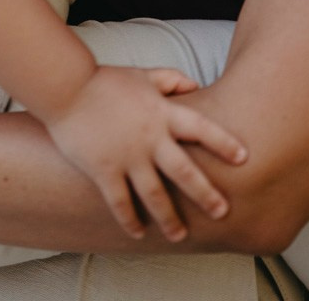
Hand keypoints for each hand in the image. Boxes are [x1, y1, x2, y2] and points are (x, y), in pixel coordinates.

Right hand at [46, 65, 247, 242]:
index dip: (223, 142)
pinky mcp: (105, 170)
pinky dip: (130, 220)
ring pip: (156, 195)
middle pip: (185, 171)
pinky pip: (121, 202)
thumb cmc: (102, 81)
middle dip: (206, 194)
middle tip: (222, 211)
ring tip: (179, 234)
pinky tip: (138, 232)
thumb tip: (193, 85)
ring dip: (170, 218)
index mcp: (161, 112)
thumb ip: (169, 79)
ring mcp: (127, 156)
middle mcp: (150, 138)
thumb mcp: (140, 74)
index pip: (200, 128)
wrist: (65, 87)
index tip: (243, 157)